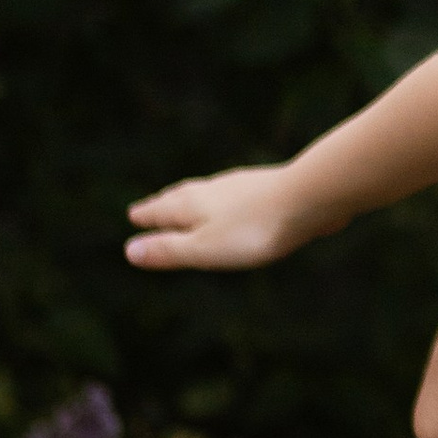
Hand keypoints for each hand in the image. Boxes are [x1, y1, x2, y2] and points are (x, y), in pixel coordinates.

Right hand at [126, 162, 328, 270]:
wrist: (308, 197)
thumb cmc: (254, 229)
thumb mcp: (205, 248)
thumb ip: (169, 250)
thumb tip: (128, 251)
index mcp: (193, 205)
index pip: (161, 210)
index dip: (147, 216)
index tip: (133, 215)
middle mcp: (213, 189)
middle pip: (182, 196)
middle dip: (165, 203)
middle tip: (152, 204)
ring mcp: (241, 186)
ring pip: (209, 192)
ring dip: (193, 197)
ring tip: (188, 199)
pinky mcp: (268, 188)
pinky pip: (235, 193)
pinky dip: (224, 198)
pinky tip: (236, 199)